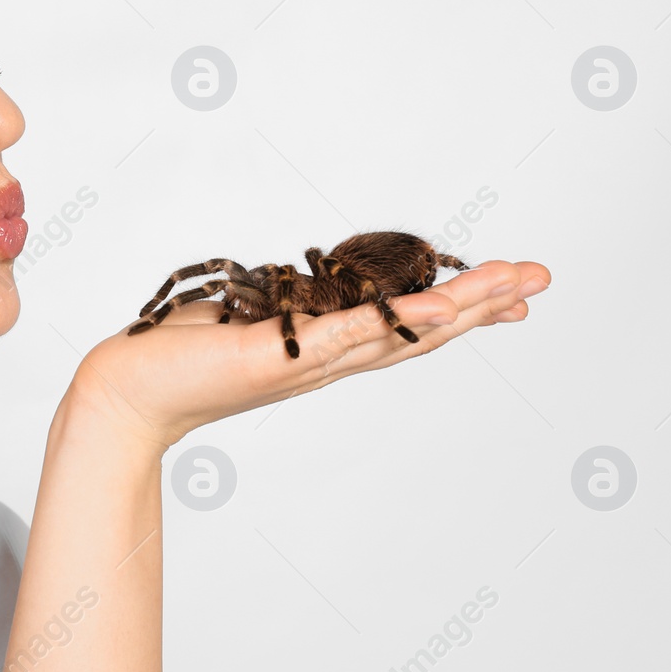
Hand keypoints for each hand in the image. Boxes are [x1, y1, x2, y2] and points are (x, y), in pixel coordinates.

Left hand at [69, 259, 550, 450]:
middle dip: (484, 305)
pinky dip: (398, 322)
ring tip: (514, 283)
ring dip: (461, 309)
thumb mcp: (248, 316)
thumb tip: (304, 282)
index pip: (405, 328)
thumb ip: (285, 303)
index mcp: (324, 349)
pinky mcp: (283, 355)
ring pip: (400, 333)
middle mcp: (327, 361)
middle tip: (542, 279)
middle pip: (420, 333)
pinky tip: (442, 307)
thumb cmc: (179, 354)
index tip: (512, 294)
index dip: (461, 313)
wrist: (129, 392)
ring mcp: (310, 362)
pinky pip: (350, 335)